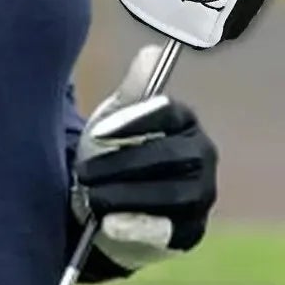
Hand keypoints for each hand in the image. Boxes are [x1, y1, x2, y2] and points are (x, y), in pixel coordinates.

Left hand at [74, 44, 218, 265]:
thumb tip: (151, 51)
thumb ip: (131, 92)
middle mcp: (202, 156)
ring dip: (125, 196)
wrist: (106, 209)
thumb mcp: (115, 122)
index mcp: (185, 122)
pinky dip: (138, 227)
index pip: (168, 112)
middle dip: (122, 164)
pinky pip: (169, 231)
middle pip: (167, 156)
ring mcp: (201, 196)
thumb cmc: (113, 156)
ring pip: (169, 195)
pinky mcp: (190, 232)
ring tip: (90, 197)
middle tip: (82, 173)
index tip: (97, 132)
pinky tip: (109, 224)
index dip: (133, 120)